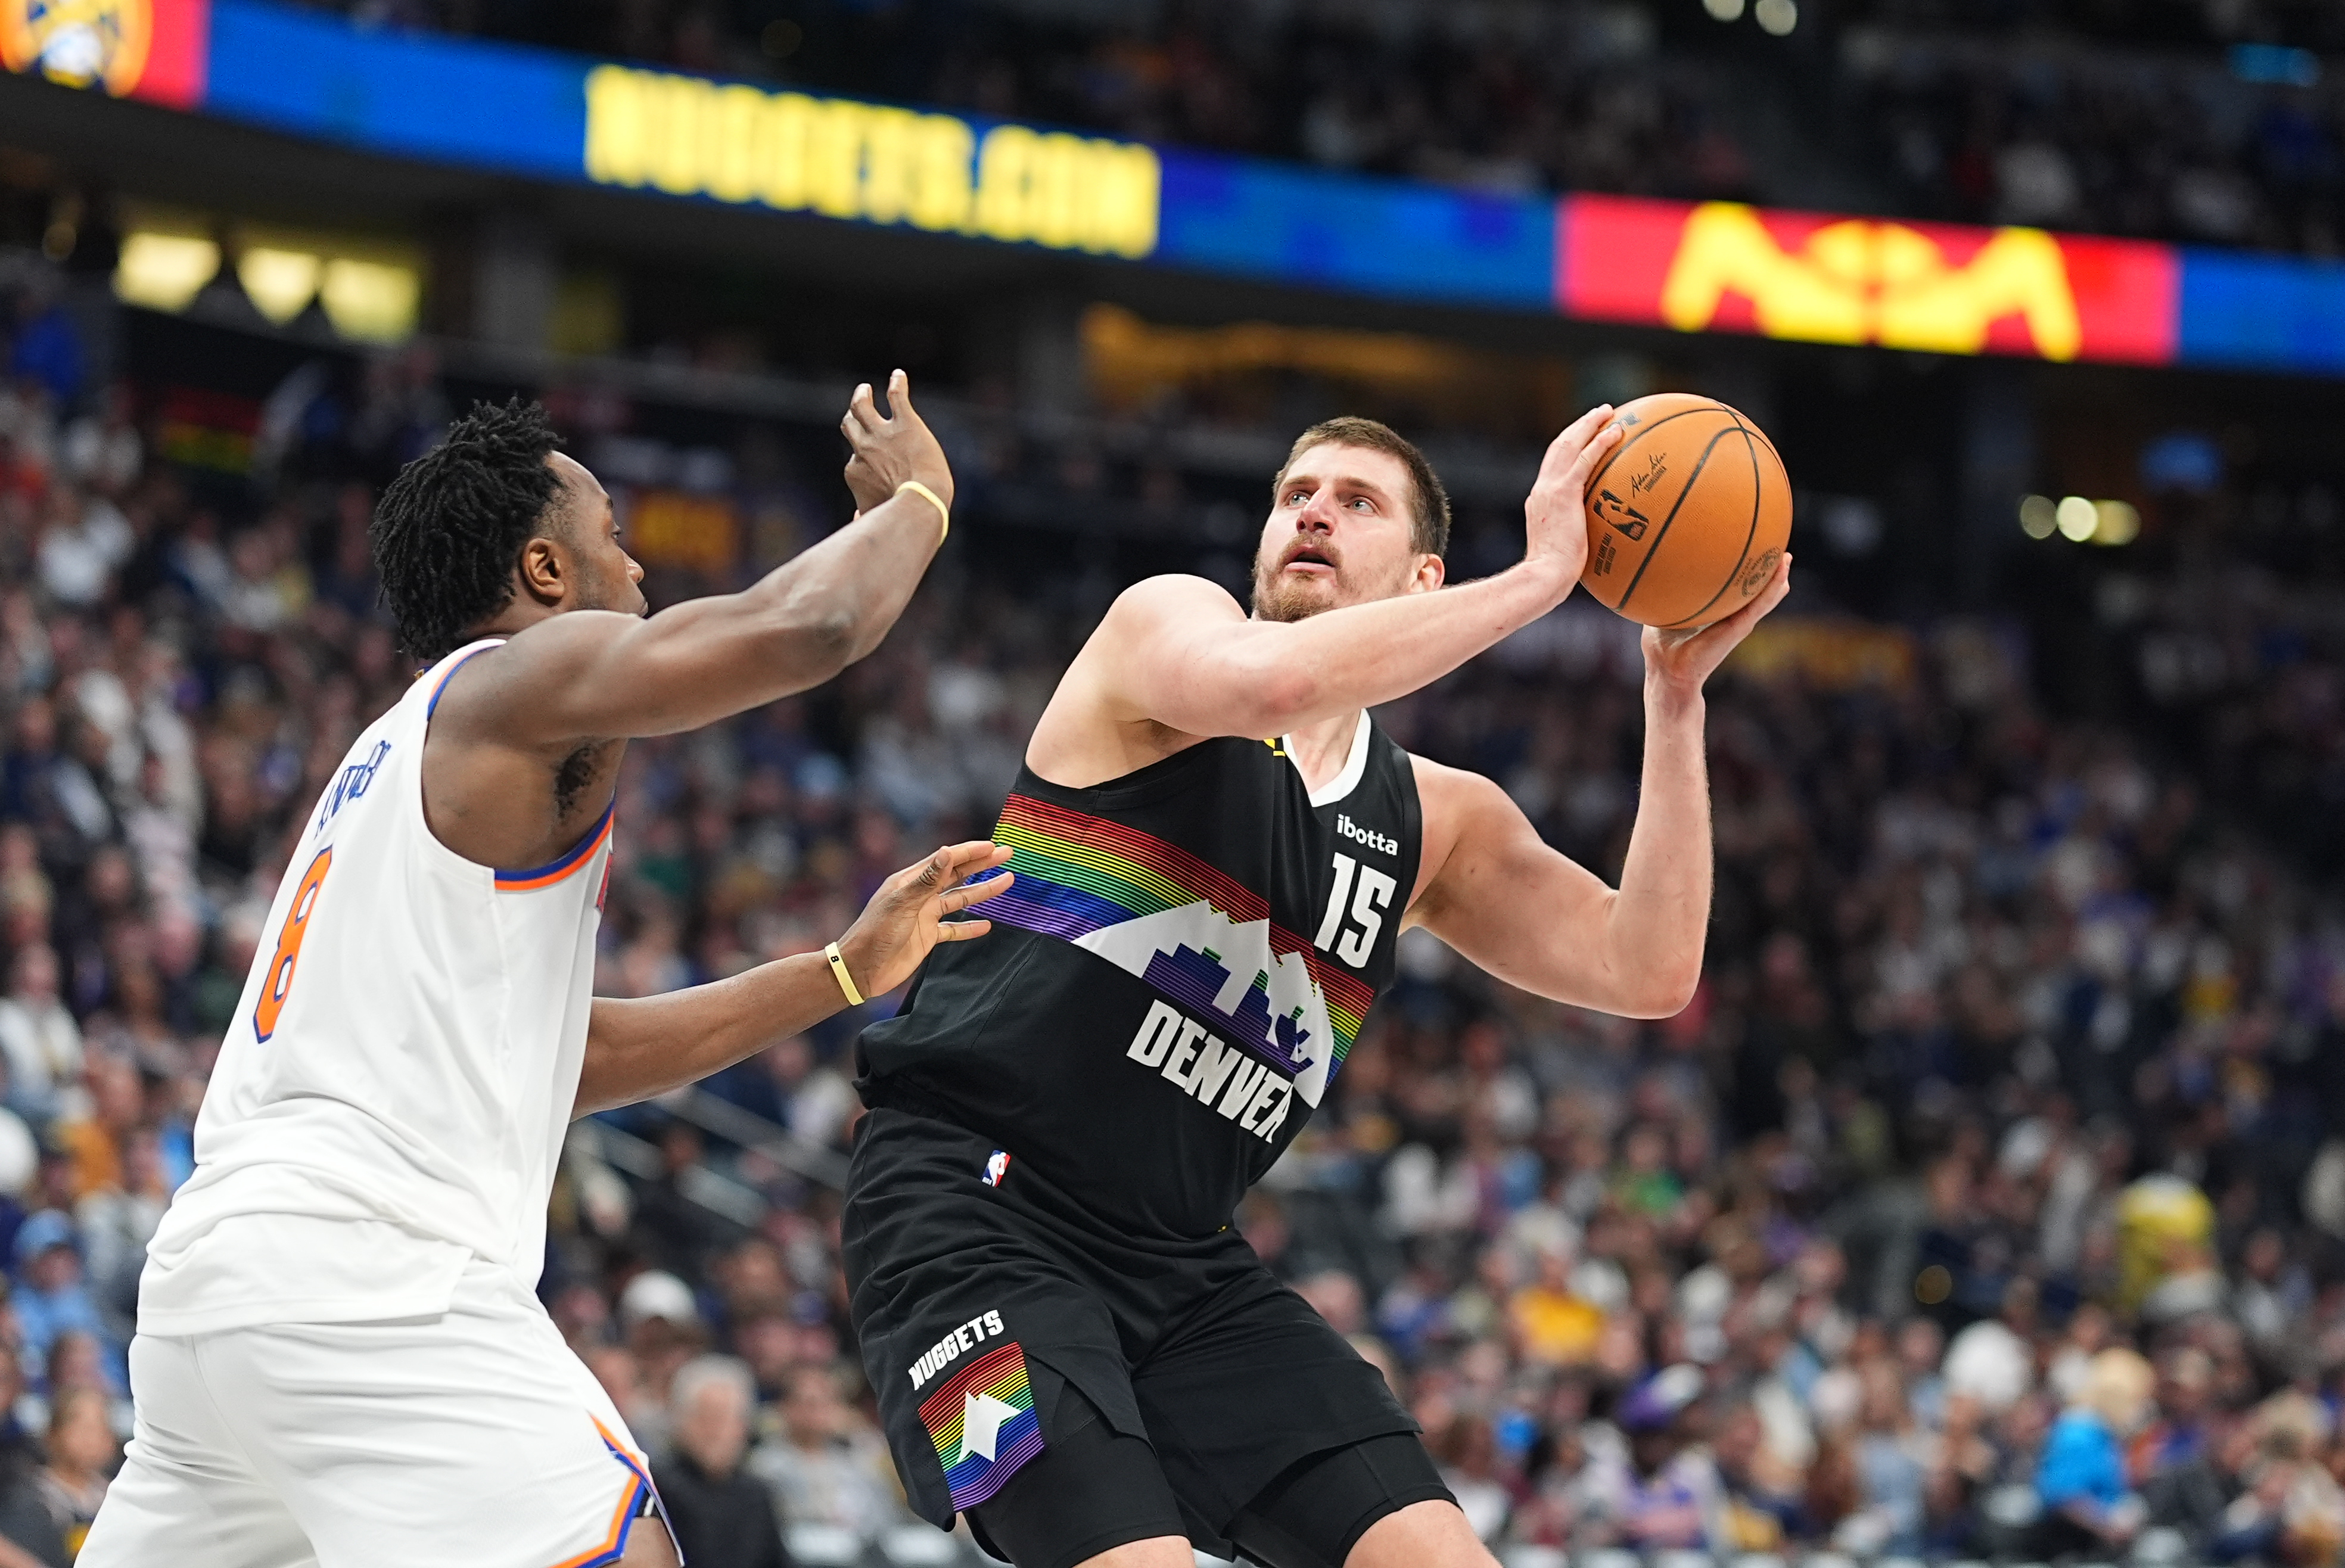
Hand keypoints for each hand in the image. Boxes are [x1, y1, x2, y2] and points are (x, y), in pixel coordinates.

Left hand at [833, 840, 1012, 999]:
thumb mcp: (902, 904)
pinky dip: (970, 927)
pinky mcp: (927, 937)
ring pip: (959, 900)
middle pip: (956, 876)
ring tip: (1007, 881)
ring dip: (982, 891)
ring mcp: (924, 916)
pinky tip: (987, 925)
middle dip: (982, 864)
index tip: (993, 846)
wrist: (860, 970)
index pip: (946, 860)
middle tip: (1006, 854)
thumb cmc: (875, 934)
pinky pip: (953, 929)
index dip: (970, 852)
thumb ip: (927, 879)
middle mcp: (919, 895)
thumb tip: (948, 850)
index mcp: (910, 881)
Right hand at [842, 369, 953, 516]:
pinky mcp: (906, 423)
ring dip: (862, 395)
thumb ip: (862, 515)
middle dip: (852, 415)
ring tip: (865, 388)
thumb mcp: (874, 516)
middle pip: (850, 425)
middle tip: (858, 405)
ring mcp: (883, 434)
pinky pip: (897, 396)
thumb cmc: (900, 513)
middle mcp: (864, 449)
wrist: (922, 500)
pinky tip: (899, 375)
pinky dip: (897, 384)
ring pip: (862, 406)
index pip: (855, 458)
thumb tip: (854, 519)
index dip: (865, 460)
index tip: (875, 465)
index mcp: (856, 471)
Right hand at [1522, 403, 1624, 584]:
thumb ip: (1576, 539)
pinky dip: (1600, 442)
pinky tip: (1617, 431)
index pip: (1553, 466)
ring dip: (1589, 424)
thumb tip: (1596, 547)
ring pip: (1569, 444)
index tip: (1585, 437)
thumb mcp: (1565, 551)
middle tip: (1599, 414)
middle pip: (1559, 447)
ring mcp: (1550, 489)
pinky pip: (1585, 459)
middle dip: (1579, 427)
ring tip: (1608, 412)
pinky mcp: (1563, 493)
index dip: (1569, 447)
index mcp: (1540, 500)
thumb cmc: (1555, 574)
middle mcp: (1542, 489)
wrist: (1544, 575)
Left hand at [1642, 552, 1791, 694]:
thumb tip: (1649, 573)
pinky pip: (1760, 605)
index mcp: (1715, 612)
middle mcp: (1730, 616)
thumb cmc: (1662, 647)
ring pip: (1764, 597)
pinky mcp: (1739, 628)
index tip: (1750, 548)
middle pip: (1753, 591)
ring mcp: (1738, 623)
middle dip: (1765, 571)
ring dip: (1776, 578)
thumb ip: (1661, 594)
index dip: (1742, 570)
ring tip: (1786, 558)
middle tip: (1777, 549)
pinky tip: (1782, 574)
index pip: (1732, 589)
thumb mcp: (1662, 611)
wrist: (1669, 672)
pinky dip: (1771, 589)